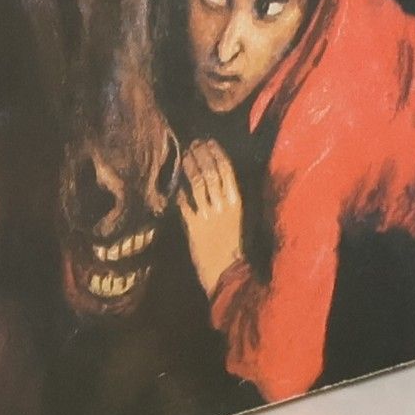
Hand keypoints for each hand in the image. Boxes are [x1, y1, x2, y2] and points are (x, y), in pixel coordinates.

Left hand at [178, 138, 245, 296]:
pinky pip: (185, 203)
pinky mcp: (194, 227)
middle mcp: (223, 206)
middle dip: (201, 154)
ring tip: (184, 154)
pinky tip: (175, 181)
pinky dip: (180, 190)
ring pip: (198, 183)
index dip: (217, 153)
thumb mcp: (239, 220)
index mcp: (237, 203)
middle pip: (211, 172)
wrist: (229, 273)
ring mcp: (208, 215)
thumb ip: (231, 201)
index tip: (209, 142)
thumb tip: (224, 180)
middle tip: (193, 142)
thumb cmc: (235, 247)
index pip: (227, 171)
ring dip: (190, 166)